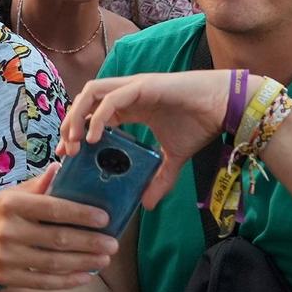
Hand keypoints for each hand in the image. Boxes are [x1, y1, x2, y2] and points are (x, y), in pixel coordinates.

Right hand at [0, 165, 114, 288]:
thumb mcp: (12, 195)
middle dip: (89, 242)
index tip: (105, 218)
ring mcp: (6, 256)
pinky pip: (42, 281)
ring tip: (105, 259)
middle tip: (113, 244)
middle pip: (57, 238)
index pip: (52, 209)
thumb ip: (38, 185)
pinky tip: (86, 276)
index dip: (81, 214)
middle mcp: (7, 230)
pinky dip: (66, 280)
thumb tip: (61, 167)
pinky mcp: (7, 277)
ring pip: (53, 262)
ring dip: (83, 262)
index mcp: (11, 204)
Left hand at [58, 70, 237, 208]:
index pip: (92, 114)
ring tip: (76, 143)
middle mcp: (127, 93)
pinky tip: (95, 137)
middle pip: (84, 101)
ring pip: (91, 93)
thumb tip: (148, 205)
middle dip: (70, 124)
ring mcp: (133, 87)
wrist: (224, 106)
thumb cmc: (200, 124)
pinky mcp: (143, 86)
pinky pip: (111, 98)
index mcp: (130, 106)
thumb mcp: (174, 158)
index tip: (69, 155)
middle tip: (67, 151)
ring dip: (78, 116)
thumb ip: (160, 179)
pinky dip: (98, 116)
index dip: (77, 131)